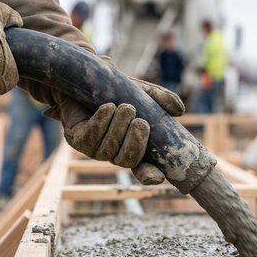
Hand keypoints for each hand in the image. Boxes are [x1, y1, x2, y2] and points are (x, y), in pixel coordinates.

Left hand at [42, 58, 184, 184]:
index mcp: (132, 146)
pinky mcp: (77, 142)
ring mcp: (95, 149)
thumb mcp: (141, 92)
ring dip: (118, 127)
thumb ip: (160, 99)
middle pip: (128, 160)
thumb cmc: (114, 89)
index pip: (143, 169)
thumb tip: (180, 110)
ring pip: (109, 150)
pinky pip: (91, 139)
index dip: (150, 175)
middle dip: (136, 142)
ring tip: (124, 106)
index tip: (159, 177)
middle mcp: (114, 152)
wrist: (82, 79)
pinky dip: (101, 122)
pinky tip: (107, 107)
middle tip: (140, 120)